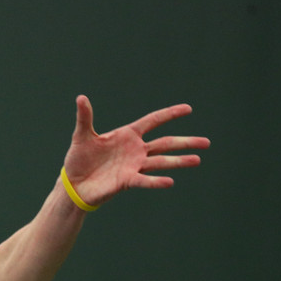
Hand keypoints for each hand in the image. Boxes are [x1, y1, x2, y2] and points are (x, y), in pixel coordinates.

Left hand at [62, 95, 209, 206]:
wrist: (73, 183)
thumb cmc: (79, 159)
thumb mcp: (82, 136)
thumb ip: (85, 117)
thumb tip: (81, 97)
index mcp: (127, 135)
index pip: (153, 121)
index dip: (169, 114)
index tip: (188, 109)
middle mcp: (135, 150)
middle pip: (165, 143)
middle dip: (185, 142)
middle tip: (206, 143)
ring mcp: (133, 166)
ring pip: (160, 161)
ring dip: (178, 161)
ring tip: (197, 160)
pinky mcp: (127, 181)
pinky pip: (144, 180)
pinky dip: (156, 181)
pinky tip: (170, 182)